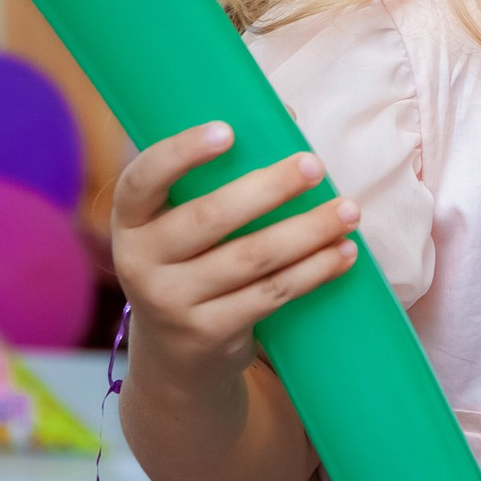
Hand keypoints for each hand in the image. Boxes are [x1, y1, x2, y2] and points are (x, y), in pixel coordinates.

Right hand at [111, 122, 361, 383]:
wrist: (175, 361)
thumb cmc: (192, 266)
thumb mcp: (182, 227)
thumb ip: (219, 178)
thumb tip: (288, 120)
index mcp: (131, 221)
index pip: (142, 179)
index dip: (181, 152)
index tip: (228, 130)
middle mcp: (139, 261)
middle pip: (211, 217)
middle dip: (270, 188)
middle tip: (315, 165)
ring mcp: (171, 302)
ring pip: (252, 257)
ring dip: (308, 230)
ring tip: (348, 211)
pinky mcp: (208, 333)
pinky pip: (271, 293)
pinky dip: (314, 270)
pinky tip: (343, 253)